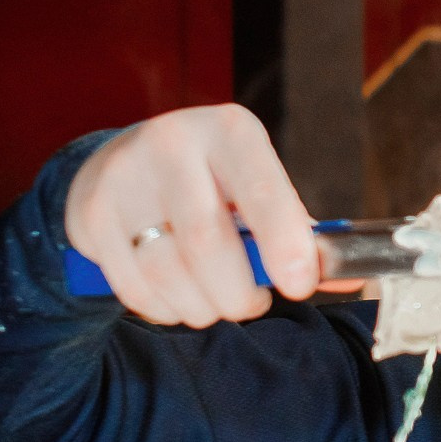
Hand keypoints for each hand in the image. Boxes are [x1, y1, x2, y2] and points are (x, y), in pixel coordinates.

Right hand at [64, 106, 318, 326]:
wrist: (121, 163)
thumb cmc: (212, 183)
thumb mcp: (257, 186)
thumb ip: (301, 232)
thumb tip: (350, 276)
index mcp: (230, 132)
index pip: (261, 189)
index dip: (284, 243)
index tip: (300, 285)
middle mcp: (171, 144)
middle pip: (208, 242)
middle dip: (240, 293)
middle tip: (254, 304)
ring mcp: (123, 178)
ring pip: (169, 272)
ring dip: (203, 307)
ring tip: (217, 302)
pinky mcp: (90, 215)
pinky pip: (134, 288)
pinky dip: (166, 309)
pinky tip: (180, 298)